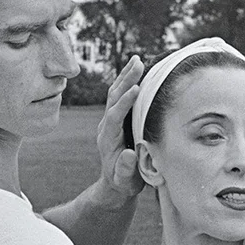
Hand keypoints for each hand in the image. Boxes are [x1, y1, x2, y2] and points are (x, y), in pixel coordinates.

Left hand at [94, 56, 145, 203]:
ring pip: (114, 93)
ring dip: (125, 76)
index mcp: (108, 139)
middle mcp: (106, 126)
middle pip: (113, 98)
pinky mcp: (115, 119)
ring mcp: (109, 121)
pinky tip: (136, 71)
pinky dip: (127, 82)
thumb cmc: (124, 183)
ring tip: (137, 59)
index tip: (137, 88)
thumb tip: (130, 154)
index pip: (115, 115)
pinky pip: (119, 97)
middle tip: (139, 63)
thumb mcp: (126, 180)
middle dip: (126, 80)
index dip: (125, 102)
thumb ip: (126, 169)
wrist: (115, 185)